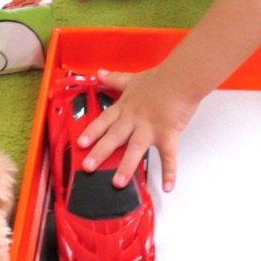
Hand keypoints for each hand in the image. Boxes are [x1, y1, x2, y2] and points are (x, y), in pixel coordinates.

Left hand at [78, 68, 199, 191]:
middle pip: (115, 137)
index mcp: (126, 107)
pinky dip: (170, 171)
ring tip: (118, 183)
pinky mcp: (168, 134)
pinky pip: (168, 156)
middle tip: (87, 167)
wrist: (181, 78)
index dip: (92, 132)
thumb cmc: (160, 78)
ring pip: (135, 149)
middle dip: (100, 152)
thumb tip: (99, 73)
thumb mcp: (133, 78)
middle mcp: (135, 120)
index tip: (80, 144)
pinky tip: (168, 187)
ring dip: (126, 166)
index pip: (105, 120)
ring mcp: (151, 128)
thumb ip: (115, 79)